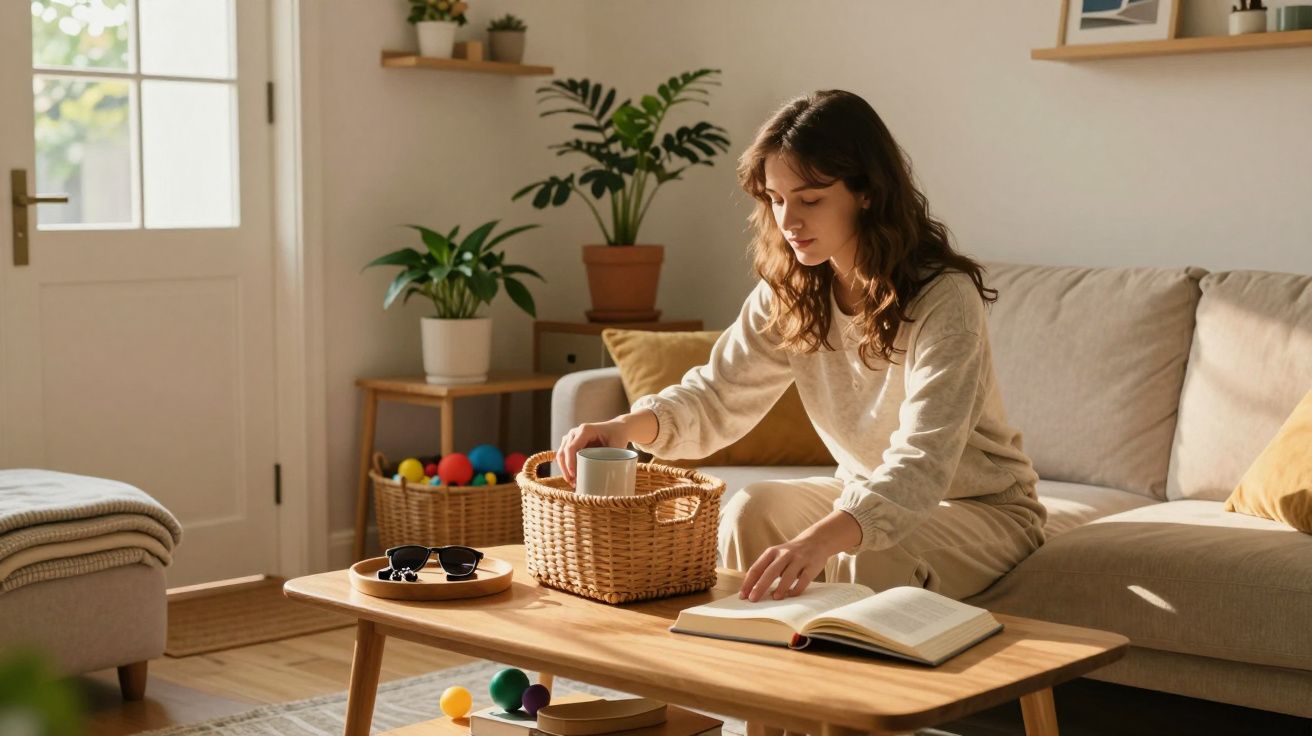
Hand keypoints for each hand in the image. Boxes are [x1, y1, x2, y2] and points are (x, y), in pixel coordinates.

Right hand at [555, 419, 629, 485]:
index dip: (570, 462)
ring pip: (561, 454)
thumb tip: (608, 477)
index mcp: (585, 430)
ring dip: (564, 469)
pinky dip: (566, 467)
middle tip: (573, 483)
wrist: (617, 428)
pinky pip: (564, 455)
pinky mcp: (571, 443)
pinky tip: (572, 477)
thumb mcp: (617, 446)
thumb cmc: (617, 436)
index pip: (571, 447)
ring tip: (573, 483)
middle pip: (563, 452)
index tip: (573, 475)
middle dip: (566, 469)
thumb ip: (612, 458)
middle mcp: (575, 432)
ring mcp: (571, 437)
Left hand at [738, 510, 862, 601]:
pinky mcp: (812, 565)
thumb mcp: (776, 556)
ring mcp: (799, 559)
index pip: (756, 568)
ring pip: (788, 575)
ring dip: (781, 588)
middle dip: (760, 586)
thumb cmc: (790, 554)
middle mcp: (784, 554)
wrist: (816, 540)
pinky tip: (791, 595)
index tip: (742, 596)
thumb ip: (766, 570)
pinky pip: (804, 579)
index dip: (748, 583)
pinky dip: (797, 588)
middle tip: (753, 600)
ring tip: (775, 598)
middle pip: (770, 572)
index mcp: (771, 552)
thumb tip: (751, 591)